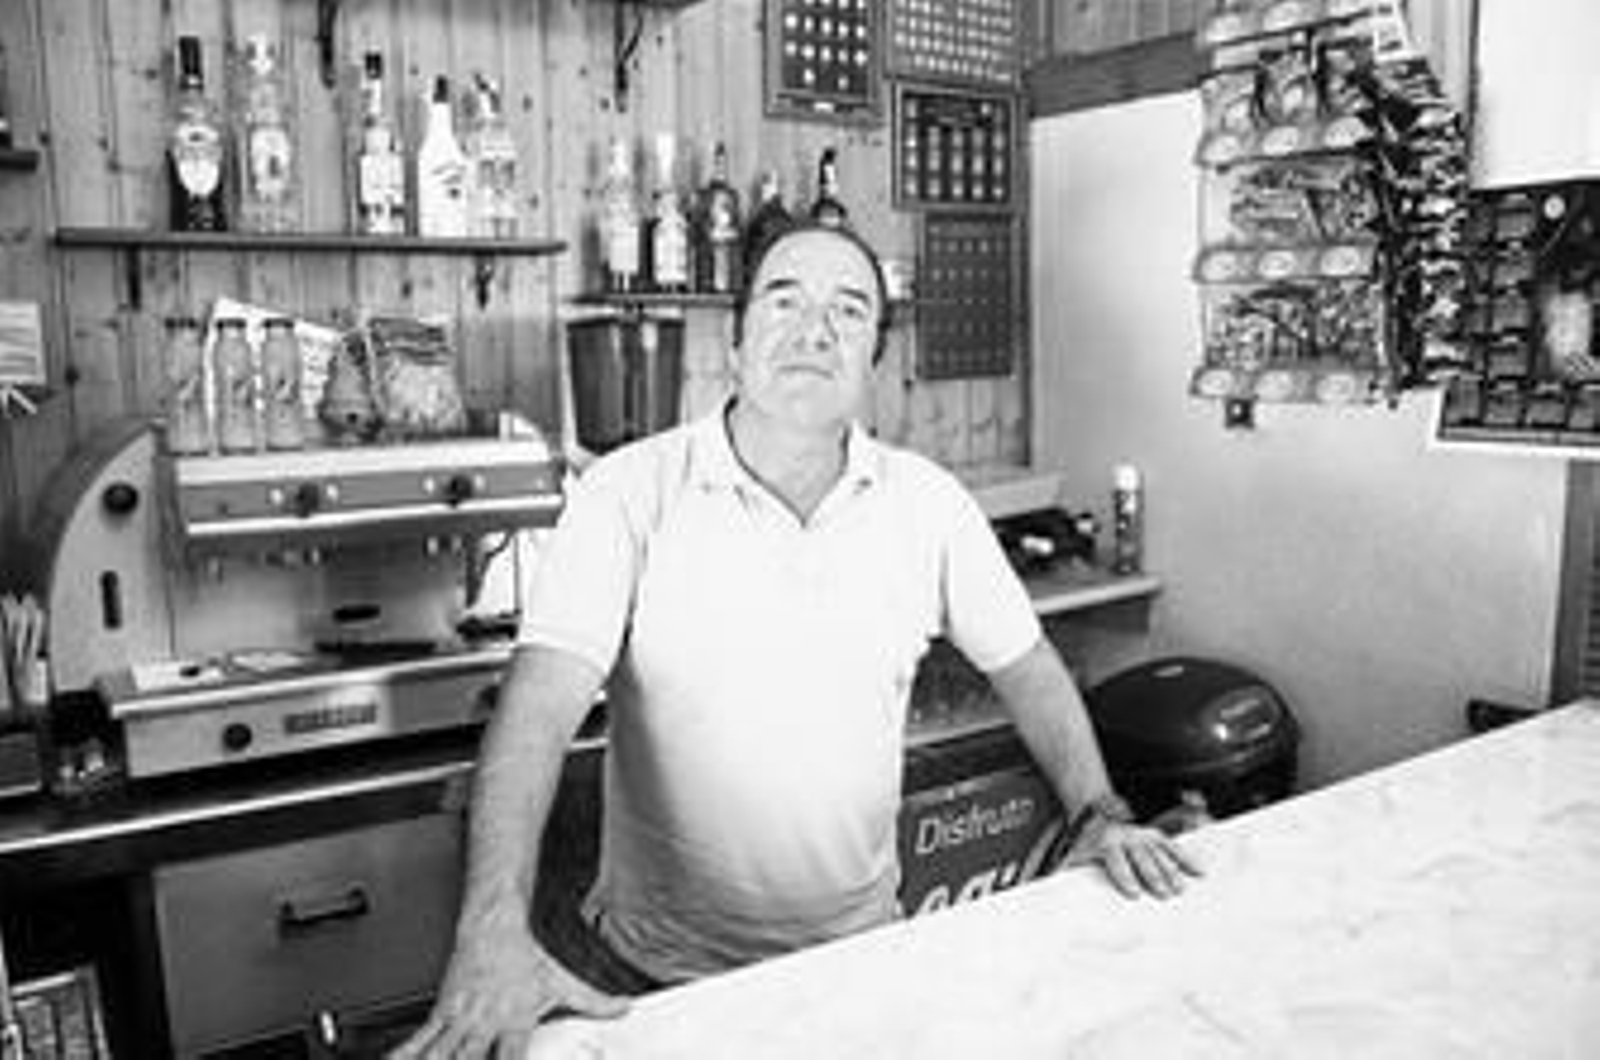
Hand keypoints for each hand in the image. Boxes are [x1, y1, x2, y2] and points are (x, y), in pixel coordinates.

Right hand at [389, 929, 628, 1058]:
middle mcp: (482, 1024)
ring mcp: (457, 1020)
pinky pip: (417, 1042)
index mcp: (512, 1022)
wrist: (492, 925)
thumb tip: (623, 1007)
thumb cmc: (524, 957)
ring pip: (438, 1056)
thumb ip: (594, 1001)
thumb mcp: (563, 982)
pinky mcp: (439, 1013)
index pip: (511, 1059)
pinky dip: (403, 1057)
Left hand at [1063, 819, 1202, 898]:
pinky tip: (1199, 871)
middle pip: (1142, 858)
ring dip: (1170, 871)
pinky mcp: (1154, 836)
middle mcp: (1126, 838)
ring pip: (1159, 853)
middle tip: (1163, 894)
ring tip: (1180, 889)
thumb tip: (1056, 894)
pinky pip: (1172, 846)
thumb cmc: (1085, 845)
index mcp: (1105, 844)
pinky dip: (1186, 858)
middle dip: (1153, 876)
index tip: (1134, 893)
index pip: (1116, 861)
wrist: (1094, 817)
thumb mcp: (1073, 856)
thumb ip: (1069, 873)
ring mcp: (1142, 836)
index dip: (1125, 877)